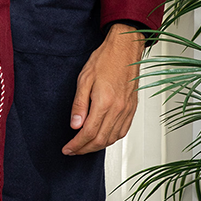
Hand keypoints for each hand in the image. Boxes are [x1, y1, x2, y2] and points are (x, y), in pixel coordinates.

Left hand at [62, 22, 144, 155]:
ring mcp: (127, 110)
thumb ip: (79, 104)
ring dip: (97, 146)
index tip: (68, 148)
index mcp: (105, 102)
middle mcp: (118, 109)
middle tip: (73, 150)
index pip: (88, 133)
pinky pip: (123, 131)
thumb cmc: (105, 59)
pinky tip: (103, 138)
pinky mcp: (132, 108)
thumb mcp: (84, 79)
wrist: (125, 49)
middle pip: (100, 140)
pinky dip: (111, 139)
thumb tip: (75, 125)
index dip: (76, 144)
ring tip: (85, 146)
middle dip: (84, 149)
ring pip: (112, 138)